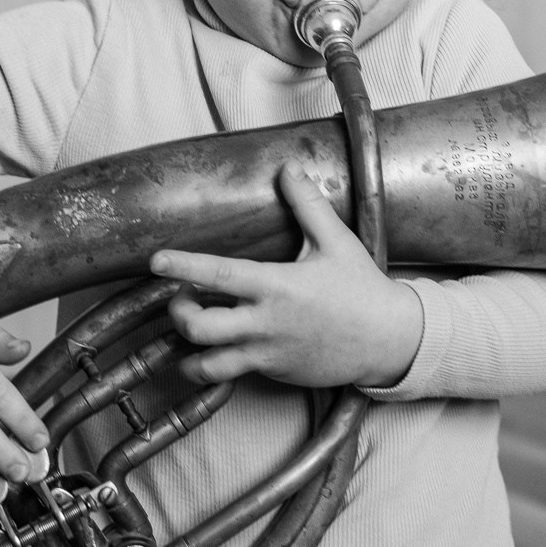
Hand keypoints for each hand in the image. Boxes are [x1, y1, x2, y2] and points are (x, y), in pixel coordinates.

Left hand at [151, 161, 422, 388]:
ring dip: (189, 349)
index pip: (218, 274)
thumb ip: (307, 205)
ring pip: (207, 364)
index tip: (156, 260)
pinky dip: (213, 367)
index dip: (183, 266)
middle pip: (198, 327)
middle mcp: (266, 323)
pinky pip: (231, 377)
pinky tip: (215, 350)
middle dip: (178, 312)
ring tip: (194, 329)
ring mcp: (267, 353)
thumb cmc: (361, 288)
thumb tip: (287, 169)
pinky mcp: (274, 373)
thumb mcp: (336, 241)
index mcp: (277, 285)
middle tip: (181, 297)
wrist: (389, 341)